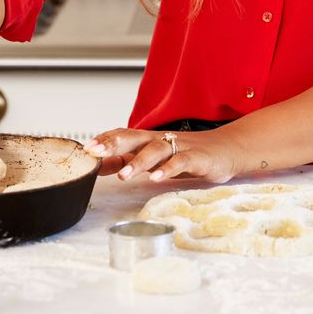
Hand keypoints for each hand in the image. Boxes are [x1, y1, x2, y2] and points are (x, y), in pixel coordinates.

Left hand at [83, 126, 243, 184]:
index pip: (124, 135)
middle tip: (95, 153)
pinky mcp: (197, 158)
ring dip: (138, 161)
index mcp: (150, 139)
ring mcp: (180, 147)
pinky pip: (181, 162)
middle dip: (114, 143)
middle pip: (135, 136)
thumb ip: (129, 159)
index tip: (86, 149)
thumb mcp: (155, 159)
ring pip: (156, 149)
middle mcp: (162, 140)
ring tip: (124, 175)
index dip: (105, 140)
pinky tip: (156, 179)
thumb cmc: (188, 155)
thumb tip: (100, 165)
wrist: (227, 150)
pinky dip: (168, 169)